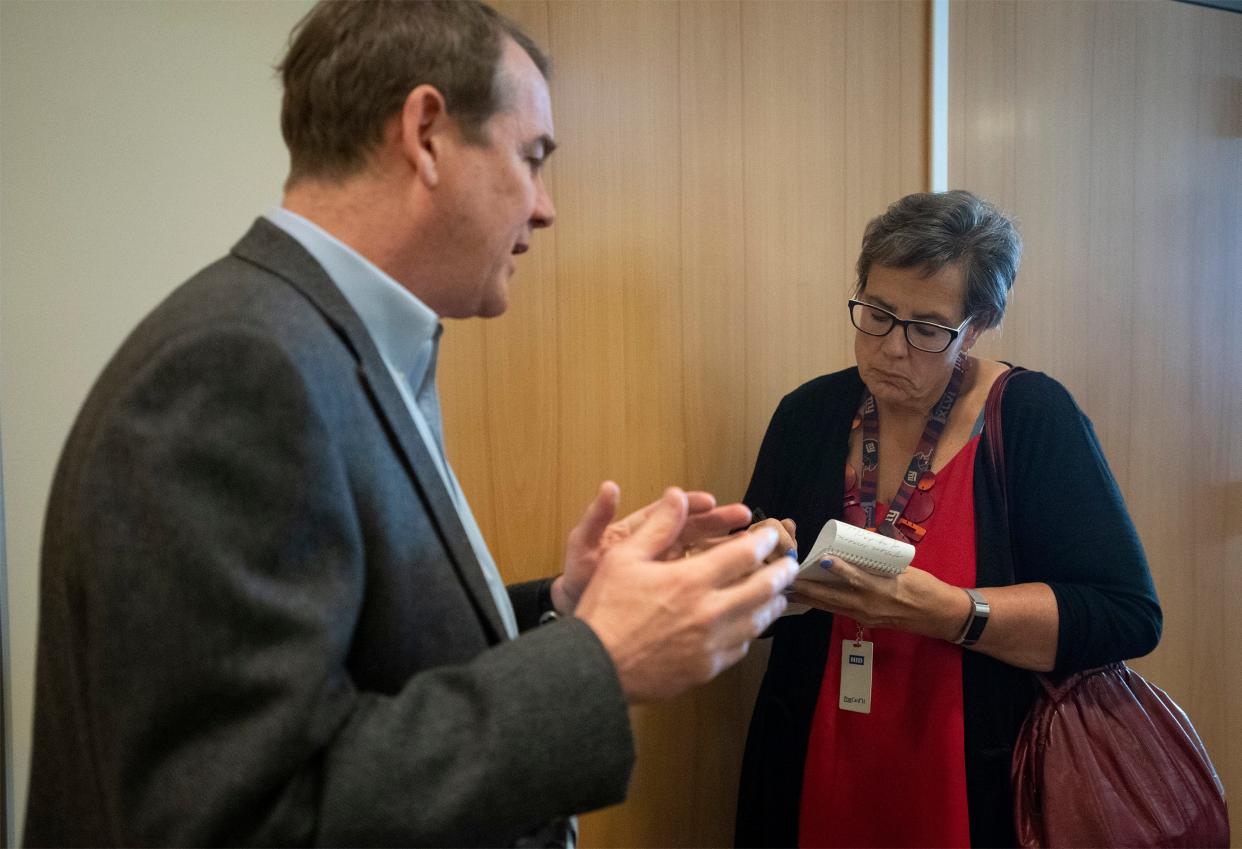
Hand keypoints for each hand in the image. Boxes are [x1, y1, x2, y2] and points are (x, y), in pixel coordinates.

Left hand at [554, 481, 752, 613]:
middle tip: (746, 518)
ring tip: (753, 546)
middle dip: (720, 523)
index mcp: (642, 531)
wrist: (579, 617)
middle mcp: (661, 547)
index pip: (671, 513)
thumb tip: (609, 487)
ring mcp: (670, 571)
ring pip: (704, 556)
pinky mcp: (676, 593)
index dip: (691, 505)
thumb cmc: (579, 577)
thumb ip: (597, 518)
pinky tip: (743, 582)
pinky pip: (702, 583)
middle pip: (696, 530)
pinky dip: (721, 580)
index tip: (710, 501)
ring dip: (728, 549)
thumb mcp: (584, 546)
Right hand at [575, 488, 798, 702]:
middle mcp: (710, 612)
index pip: (743, 554)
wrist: (597, 668)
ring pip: (757, 622)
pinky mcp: (707, 669)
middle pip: (762, 589)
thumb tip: (677, 496)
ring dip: (772, 604)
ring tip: (779, 596)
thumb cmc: (606, 608)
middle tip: (789, 564)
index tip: (771, 533)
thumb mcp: (624, 557)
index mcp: (692, 579)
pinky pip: (739, 648)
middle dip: (780, 573)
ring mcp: (712, 644)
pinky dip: (749, 633)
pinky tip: (748, 627)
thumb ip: (658, 527)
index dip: (763, 540)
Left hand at [788, 557, 969, 641]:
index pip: (857, 579)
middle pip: (834, 597)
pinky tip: (809, 598)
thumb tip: (858, 544)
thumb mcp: (904, 568)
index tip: (822, 559)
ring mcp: (865, 615)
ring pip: (832, 606)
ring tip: (789, 589)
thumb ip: (879, 561)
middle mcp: (870, 605)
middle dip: (810, 589)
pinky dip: (823, 604)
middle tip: (788, 578)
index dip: (839, 569)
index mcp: (883, 589)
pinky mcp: (865, 621)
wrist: (940, 616)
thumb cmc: (925, 587)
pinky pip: (839, 611)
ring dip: (811, 598)